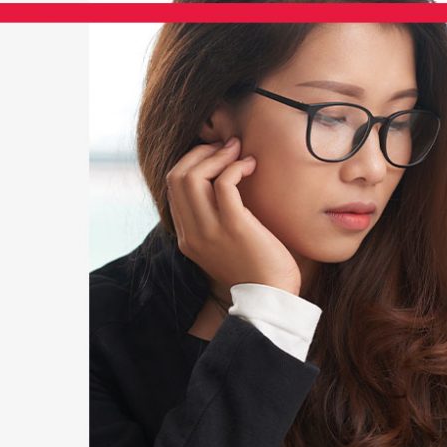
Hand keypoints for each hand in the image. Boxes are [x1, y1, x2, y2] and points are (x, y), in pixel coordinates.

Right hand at [165, 137, 301, 295]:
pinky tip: (251, 166)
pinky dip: (235, 167)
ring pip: (193, 176)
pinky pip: (223, 183)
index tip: (216, 155)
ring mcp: (210, 230)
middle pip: (177, 177)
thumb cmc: (259, 271)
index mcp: (188, 239)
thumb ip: (218, 223)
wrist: (273, 299)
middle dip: (200, 153)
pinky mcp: (234, 226)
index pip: (173, 189)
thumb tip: (226, 187)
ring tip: (238, 151)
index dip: (192, 164)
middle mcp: (192, 233)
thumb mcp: (228, 247)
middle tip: (226, 146)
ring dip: (216, 155)